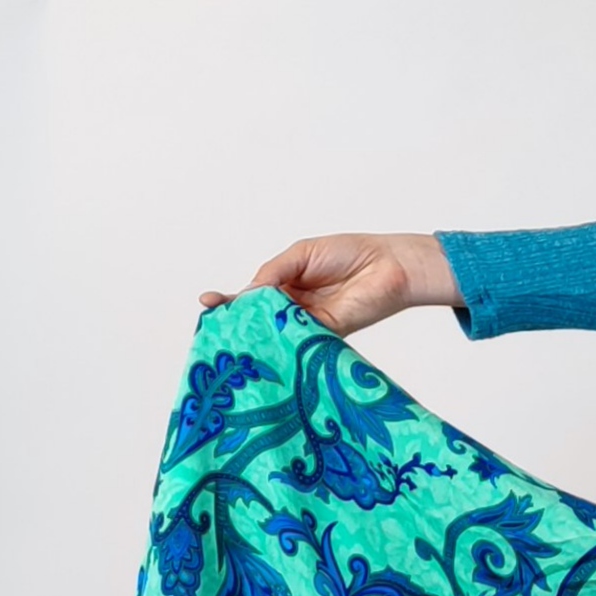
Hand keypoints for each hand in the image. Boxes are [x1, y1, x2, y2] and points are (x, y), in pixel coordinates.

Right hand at [199, 232, 459, 335]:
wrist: (389, 265)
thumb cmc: (349, 253)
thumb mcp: (301, 255)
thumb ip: (273, 273)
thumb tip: (248, 294)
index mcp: (284, 286)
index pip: (250, 298)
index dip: (228, 302)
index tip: (206, 303)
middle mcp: (293, 309)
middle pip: (257, 320)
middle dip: (234, 324)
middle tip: (210, 327)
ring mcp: (307, 325)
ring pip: (274, 334)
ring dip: (254, 336)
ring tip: (229, 337)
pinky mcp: (326, 337)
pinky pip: (298, 342)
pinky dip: (281, 341)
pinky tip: (263, 342)